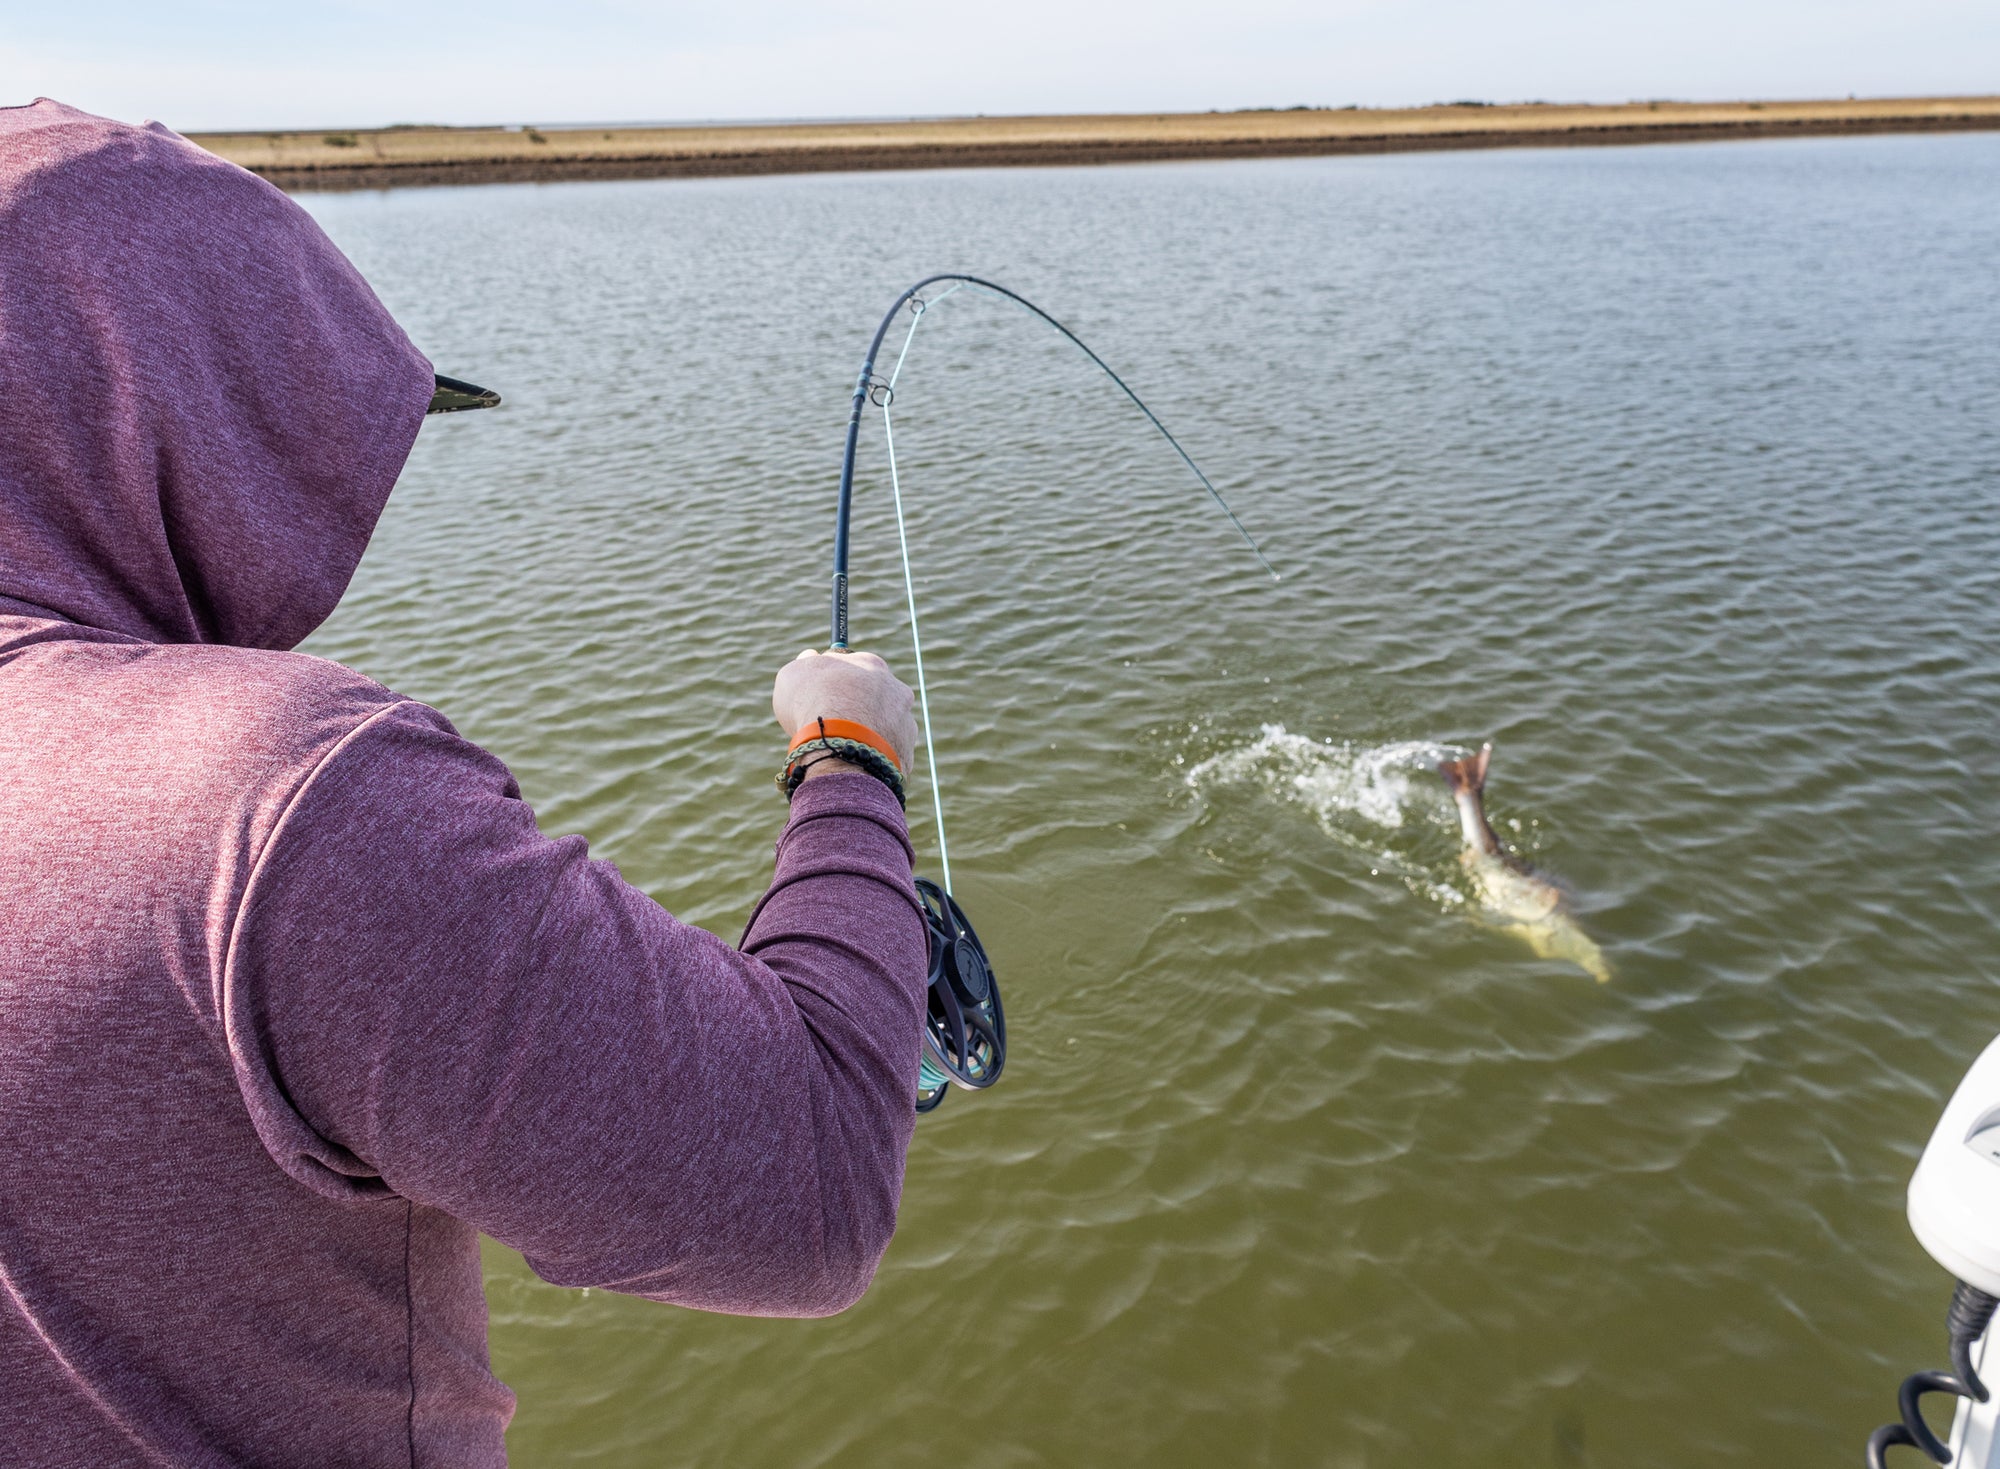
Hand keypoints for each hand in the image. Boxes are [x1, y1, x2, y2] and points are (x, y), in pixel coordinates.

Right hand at [772, 648, 917, 778]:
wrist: (837, 743)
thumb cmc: (812, 702)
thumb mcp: (795, 673)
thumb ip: (806, 664)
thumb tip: (810, 658)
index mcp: (871, 664)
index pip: (856, 668)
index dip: (837, 682)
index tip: (824, 696)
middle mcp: (897, 691)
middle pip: (876, 698)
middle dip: (858, 708)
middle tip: (834, 724)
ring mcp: (906, 723)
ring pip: (886, 728)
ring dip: (869, 735)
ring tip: (843, 748)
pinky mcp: (906, 754)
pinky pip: (889, 757)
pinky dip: (873, 760)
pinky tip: (855, 764)